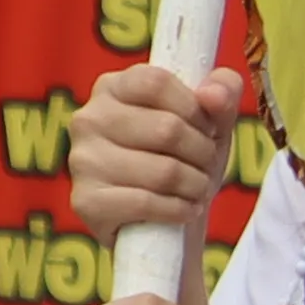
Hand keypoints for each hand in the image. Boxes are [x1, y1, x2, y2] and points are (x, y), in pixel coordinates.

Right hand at [69, 62, 246, 238]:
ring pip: (163, 171)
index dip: (194, 108)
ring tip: (196, 188)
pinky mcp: (85, 201)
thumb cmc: (185, 158)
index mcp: (112, 87)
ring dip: (195, 184)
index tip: (207, 127)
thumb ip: (223, 91)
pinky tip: (183, 209)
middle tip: (205, 164)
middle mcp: (88, 119)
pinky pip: (146, 203)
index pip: (156, 83)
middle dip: (202, 152)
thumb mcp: (212, 119)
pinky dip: (178, 210)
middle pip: (167, 129)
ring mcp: (82, 161)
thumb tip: (212, 94)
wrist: (165, 222)